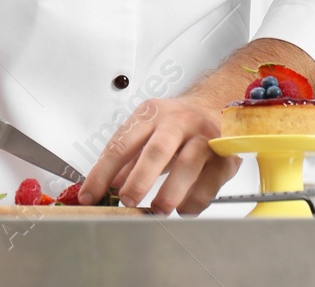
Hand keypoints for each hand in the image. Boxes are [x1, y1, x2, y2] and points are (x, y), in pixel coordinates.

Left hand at [78, 95, 239, 214]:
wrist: (215, 104)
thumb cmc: (177, 122)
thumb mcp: (146, 130)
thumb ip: (127, 158)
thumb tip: (107, 186)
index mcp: (150, 115)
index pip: (121, 144)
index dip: (102, 173)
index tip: (89, 196)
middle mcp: (178, 122)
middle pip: (157, 150)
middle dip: (140, 180)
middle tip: (127, 201)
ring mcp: (204, 136)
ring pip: (188, 165)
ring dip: (170, 193)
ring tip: (157, 210)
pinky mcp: (225, 154)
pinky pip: (210, 183)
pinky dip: (193, 201)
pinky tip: (182, 208)